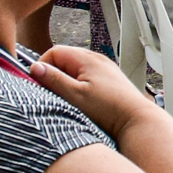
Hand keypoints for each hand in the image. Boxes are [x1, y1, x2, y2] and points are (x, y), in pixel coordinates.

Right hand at [26, 44, 163, 136]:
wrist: (137, 121)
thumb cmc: (108, 109)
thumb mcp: (75, 96)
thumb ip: (54, 80)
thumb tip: (35, 67)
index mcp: (87, 59)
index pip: (54, 52)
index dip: (43, 66)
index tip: (40, 84)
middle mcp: (97, 60)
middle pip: (65, 60)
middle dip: (54, 75)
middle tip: (53, 94)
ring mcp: (105, 70)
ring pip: (76, 70)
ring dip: (67, 83)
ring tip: (69, 101)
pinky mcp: (110, 81)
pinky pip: (87, 78)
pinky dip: (80, 87)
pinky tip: (83, 103)